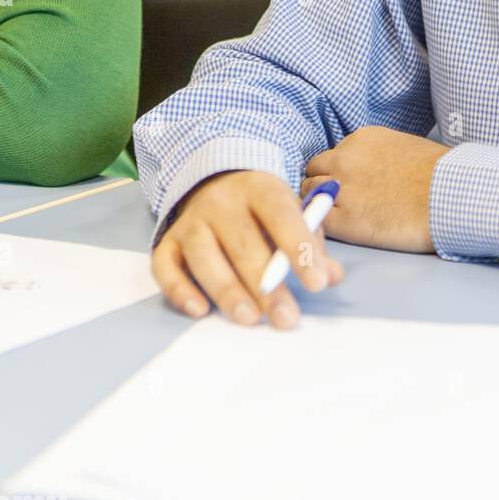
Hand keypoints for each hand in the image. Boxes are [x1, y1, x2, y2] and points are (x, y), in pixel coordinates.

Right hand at [152, 170, 344, 327]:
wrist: (214, 179)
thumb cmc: (262, 207)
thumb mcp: (291, 212)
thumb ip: (312, 242)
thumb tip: (332, 276)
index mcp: (259, 188)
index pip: (280, 214)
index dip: (299, 246)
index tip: (318, 282)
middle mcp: (221, 201)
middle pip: (242, 242)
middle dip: (266, 284)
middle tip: (286, 318)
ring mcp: (191, 221)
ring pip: (204, 255)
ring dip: (227, 290)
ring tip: (249, 320)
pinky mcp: (168, 242)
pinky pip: (166, 266)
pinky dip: (179, 290)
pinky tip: (199, 311)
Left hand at [301, 126, 449, 251]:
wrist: (451, 195)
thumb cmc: (440, 175)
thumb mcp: (404, 148)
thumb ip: (377, 156)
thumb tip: (371, 172)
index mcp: (361, 139)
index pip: (333, 155)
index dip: (338, 173)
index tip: (349, 186)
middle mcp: (344, 159)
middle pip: (314, 171)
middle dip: (323, 186)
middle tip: (338, 204)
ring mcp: (341, 189)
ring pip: (308, 194)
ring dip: (318, 205)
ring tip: (338, 220)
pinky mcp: (344, 220)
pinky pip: (316, 220)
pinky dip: (320, 226)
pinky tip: (337, 233)